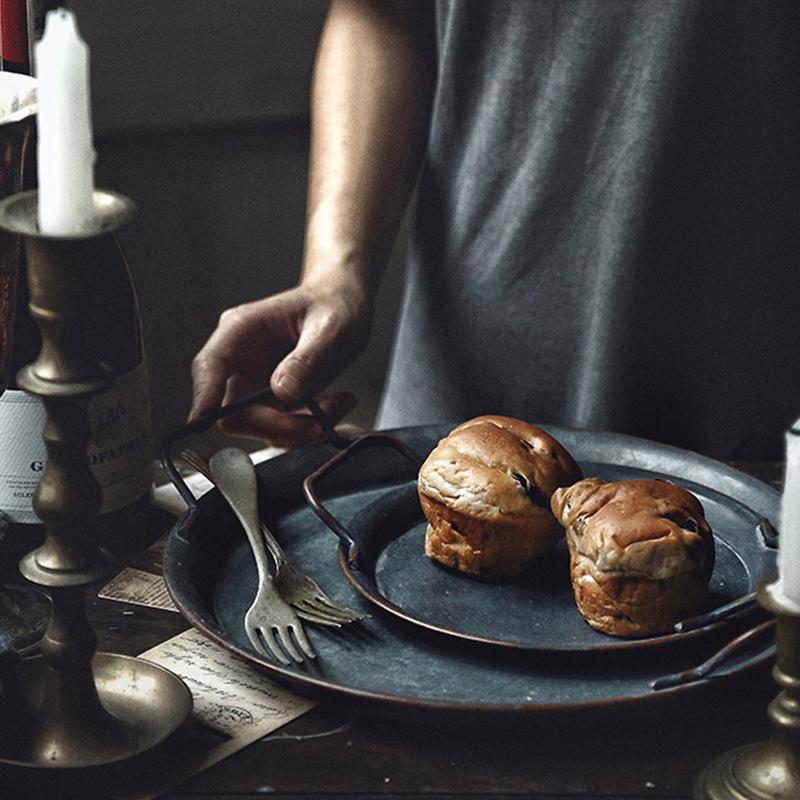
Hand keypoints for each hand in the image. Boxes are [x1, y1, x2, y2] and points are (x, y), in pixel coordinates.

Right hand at [189, 278, 368, 447]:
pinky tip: (336, 405)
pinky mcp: (274, 402)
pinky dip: (310, 428)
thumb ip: (307, 359)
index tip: (202, 419)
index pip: (210, 366)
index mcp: (242, 330)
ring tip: (339, 404)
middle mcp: (242, 361)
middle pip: (234, 412)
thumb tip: (282, 392)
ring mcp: (256, 385)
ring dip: (301, 428)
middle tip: (321, 421)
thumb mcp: (329, 327)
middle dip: (278, 426)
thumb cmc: (333, 304)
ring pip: (260, 427)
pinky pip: (282, 430)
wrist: (346, 307)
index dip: (204, 395)